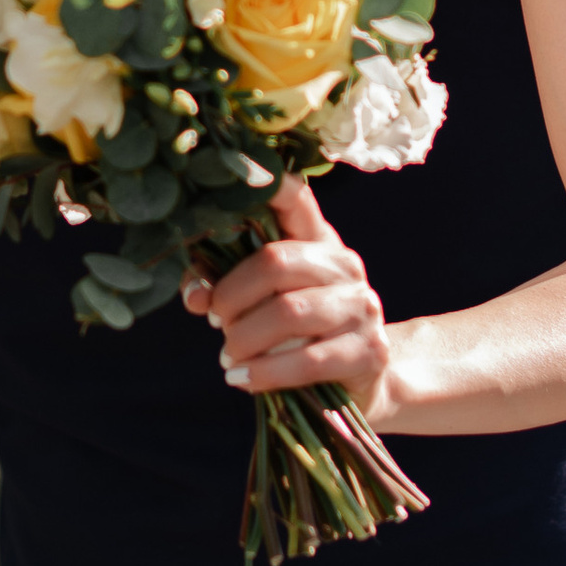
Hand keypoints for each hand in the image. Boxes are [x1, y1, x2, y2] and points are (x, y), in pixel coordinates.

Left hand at [184, 178, 389, 414]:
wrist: (360, 384)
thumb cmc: (297, 335)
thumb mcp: (260, 304)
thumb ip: (222, 290)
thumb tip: (195, 295)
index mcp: (318, 241)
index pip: (297, 199)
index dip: (268, 187)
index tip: (235, 182)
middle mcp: (345, 265)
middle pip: (277, 261)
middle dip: (233, 294)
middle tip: (215, 320)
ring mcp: (362, 306)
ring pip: (290, 312)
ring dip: (246, 338)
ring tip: (228, 356)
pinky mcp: (369, 351)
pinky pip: (308, 360)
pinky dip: (265, 373)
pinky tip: (241, 380)